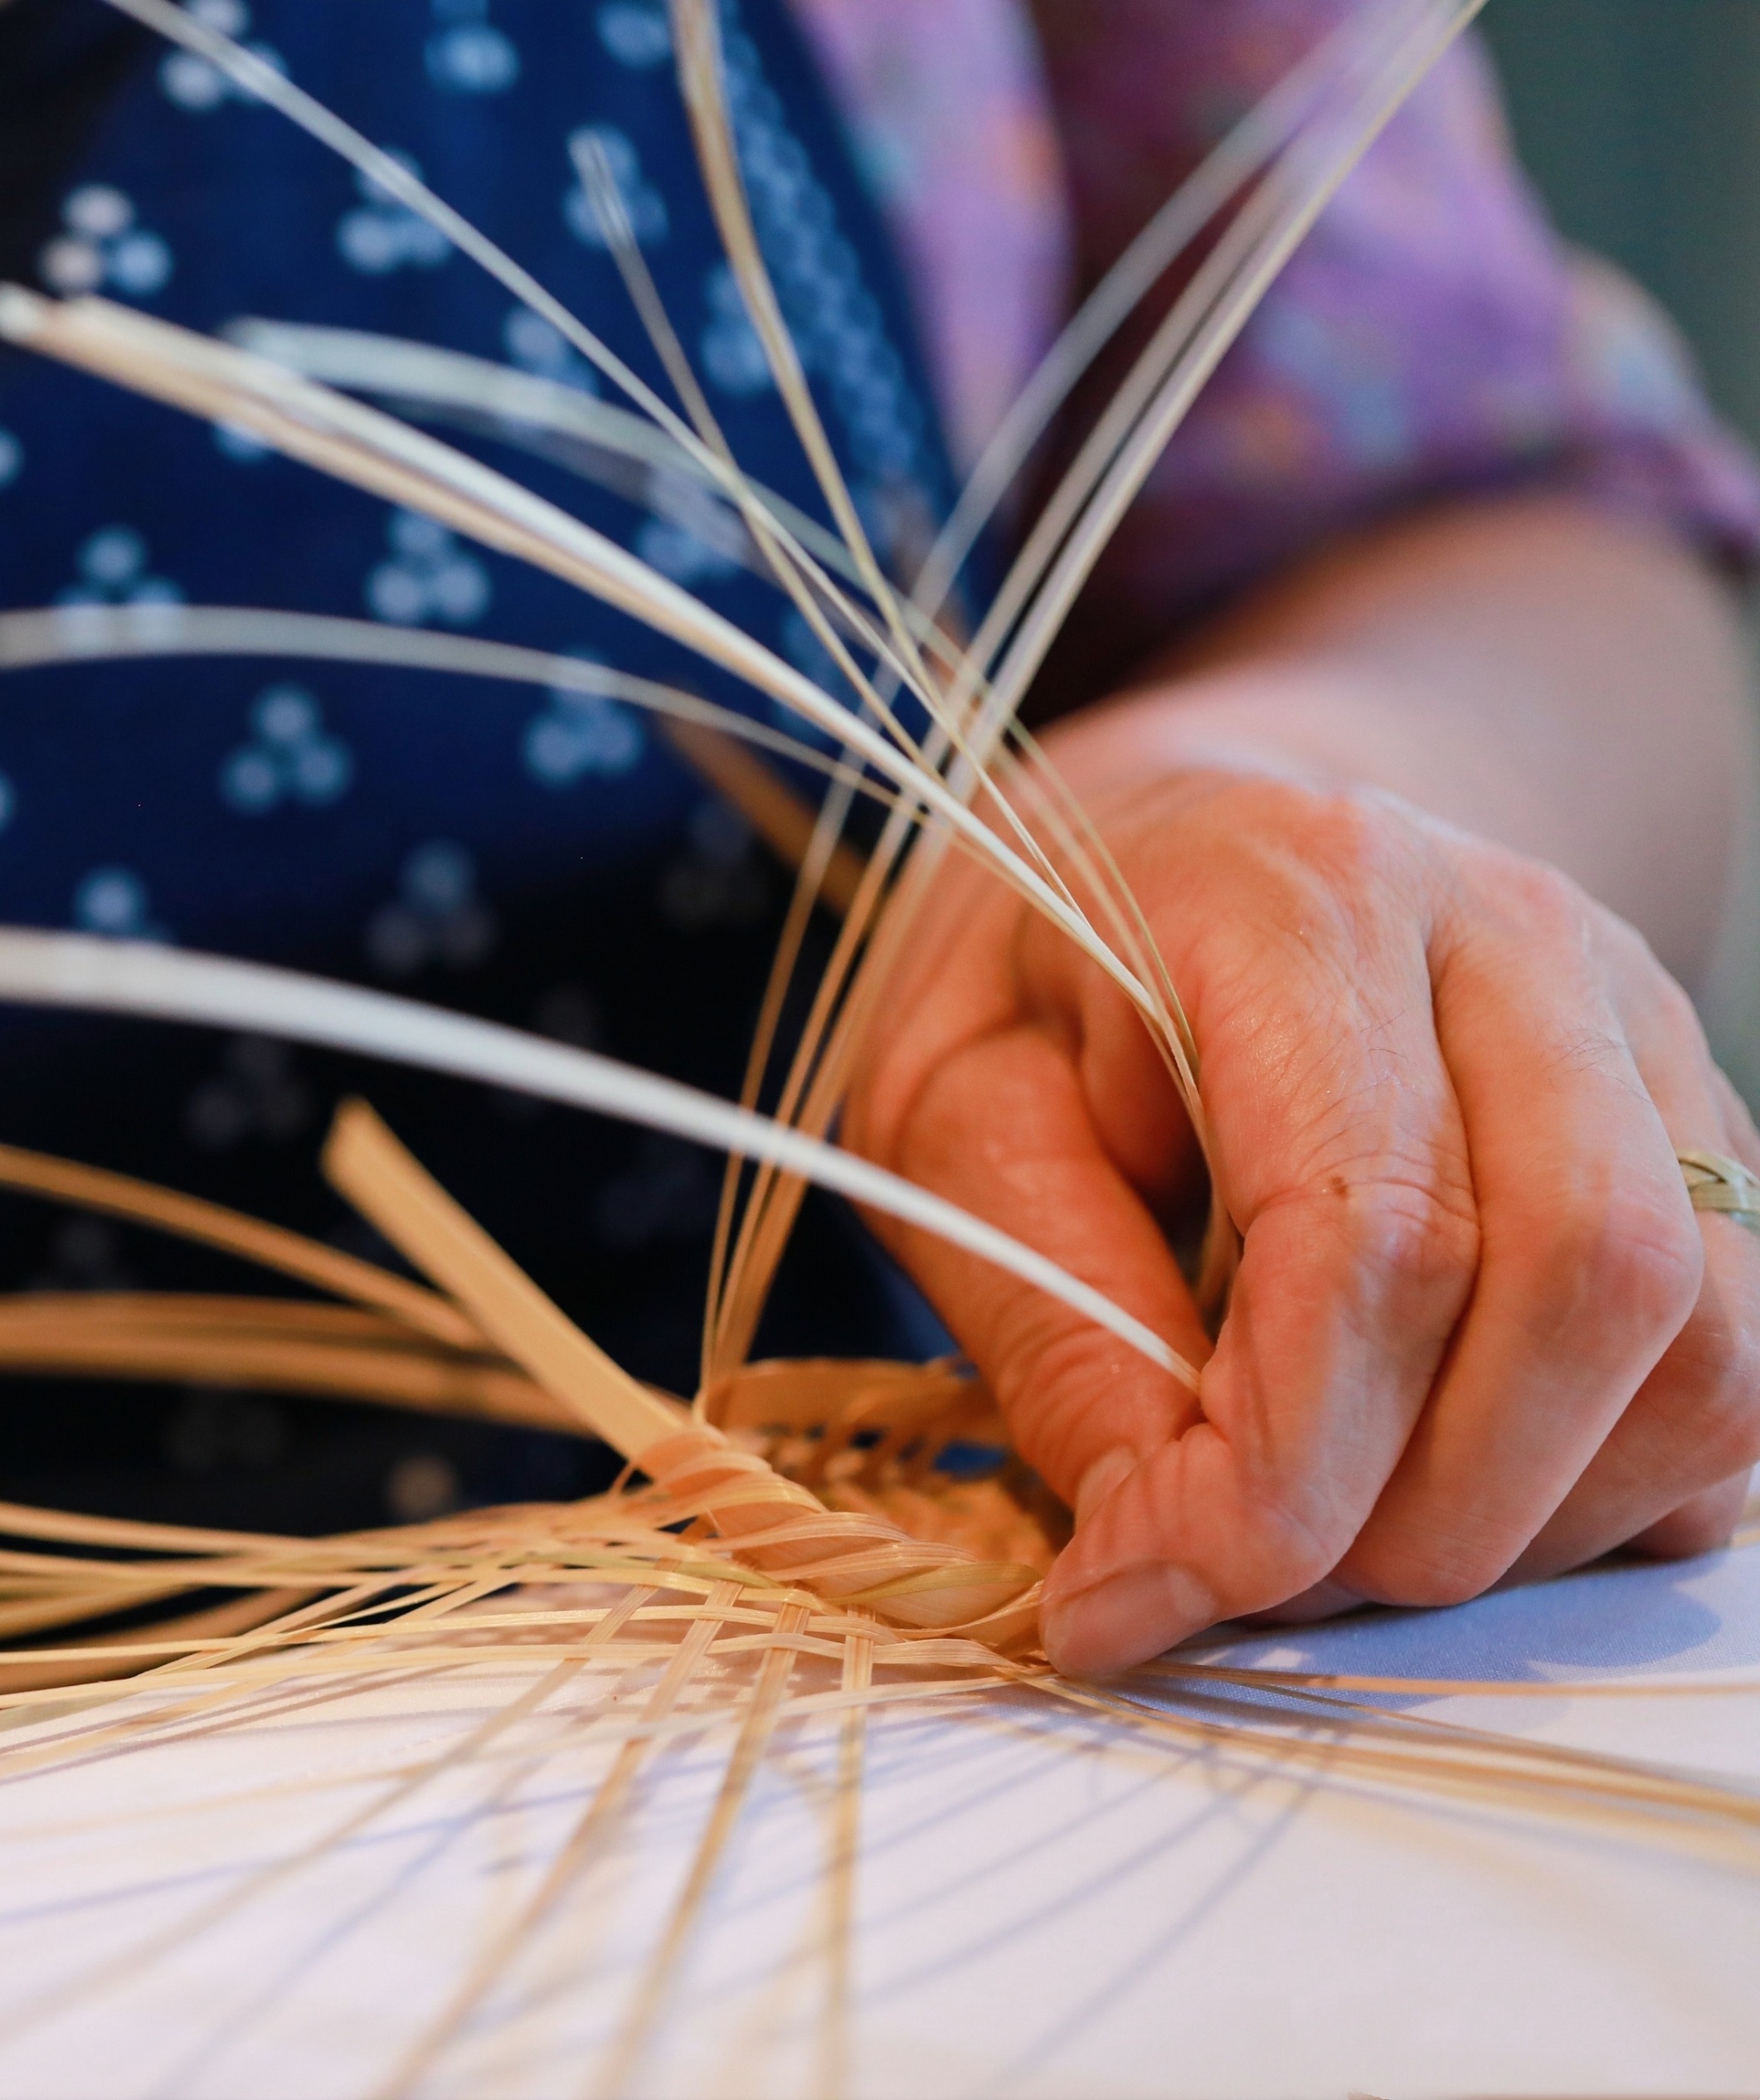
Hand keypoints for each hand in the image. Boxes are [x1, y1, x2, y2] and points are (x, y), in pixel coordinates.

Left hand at [852, 725, 1759, 1674]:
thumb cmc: (1038, 976)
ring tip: (1320, 1544)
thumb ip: (1044, 1315)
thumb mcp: (940, 1109)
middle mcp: (1515, 940)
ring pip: (1701, 1346)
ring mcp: (1641, 1031)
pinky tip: (1424, 1483)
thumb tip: (1160, 1549)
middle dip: (1406, 1514)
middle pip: (1585, 1285)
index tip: (1134, 1594)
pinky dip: (1594, 1493)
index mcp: (1297, 895)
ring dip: (1515, 1520)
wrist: (1176, 837)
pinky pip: (1734, 1371)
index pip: (1374, 1231)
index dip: (1278, 1468)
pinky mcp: (1701, 1132)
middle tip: (1227, 1582)